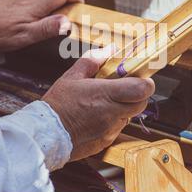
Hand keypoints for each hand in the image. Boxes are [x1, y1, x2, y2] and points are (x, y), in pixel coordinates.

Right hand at [43, 46, 154, 160]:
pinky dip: (113, 120)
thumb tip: (109, 50)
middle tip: (123, 88)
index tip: (137, 76)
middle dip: (136, 94)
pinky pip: (118, 128)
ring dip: (124, 107)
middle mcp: (111, 113)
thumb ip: (93, 60)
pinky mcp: (106, 142)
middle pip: (142, 103)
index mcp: (104, 94)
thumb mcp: (72, 76)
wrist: (45, 134)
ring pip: (130, 116)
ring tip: (105, 102)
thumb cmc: (57, 105)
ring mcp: (110, 129)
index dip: (145, 82)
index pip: (142, 89)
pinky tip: (96, 116)